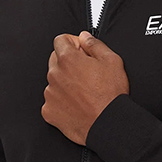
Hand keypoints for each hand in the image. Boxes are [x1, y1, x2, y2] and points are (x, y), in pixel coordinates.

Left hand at [42, 30, 128, 144]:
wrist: (107, 124)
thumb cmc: (110, 95)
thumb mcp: (112, 61)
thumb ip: (94, 44)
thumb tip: (84, 37)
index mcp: (68, 59)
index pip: (60, 40)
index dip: (73, 43)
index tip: (80, 51)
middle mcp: (54, 75)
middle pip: (55, 60)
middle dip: (68, 62)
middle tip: (86, 73)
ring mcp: (50, 94)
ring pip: (54, 81)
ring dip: (65, 83)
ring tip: (84, 92)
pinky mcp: (49, 111)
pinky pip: (52, 101)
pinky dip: (62, 101)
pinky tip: (77, 105)